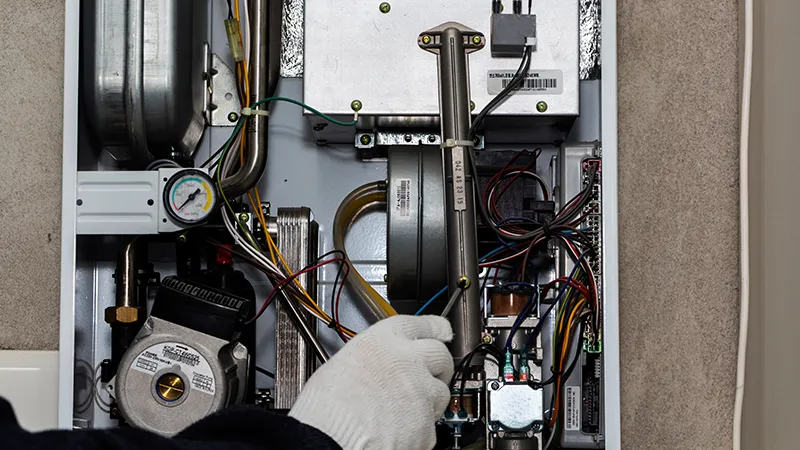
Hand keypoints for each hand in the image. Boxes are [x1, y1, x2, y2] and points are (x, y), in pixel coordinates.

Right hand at [290, 316, 453, 449]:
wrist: (329, 439)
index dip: (436, 328)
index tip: (441, 331)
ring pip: (440, 392)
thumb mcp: (344, 362)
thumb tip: (378, 365)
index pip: (425, 325)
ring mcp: (422, 392)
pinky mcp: (427, 425)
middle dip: (438, 365)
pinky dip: (419, 428)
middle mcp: (408, 361)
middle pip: (440, 355)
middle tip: (427, 373)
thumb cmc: (325, 407)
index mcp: (385, 340)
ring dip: (429, 399)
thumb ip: (372, 357)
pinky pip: (430, 425)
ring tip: (403, 409)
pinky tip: (398, 430)